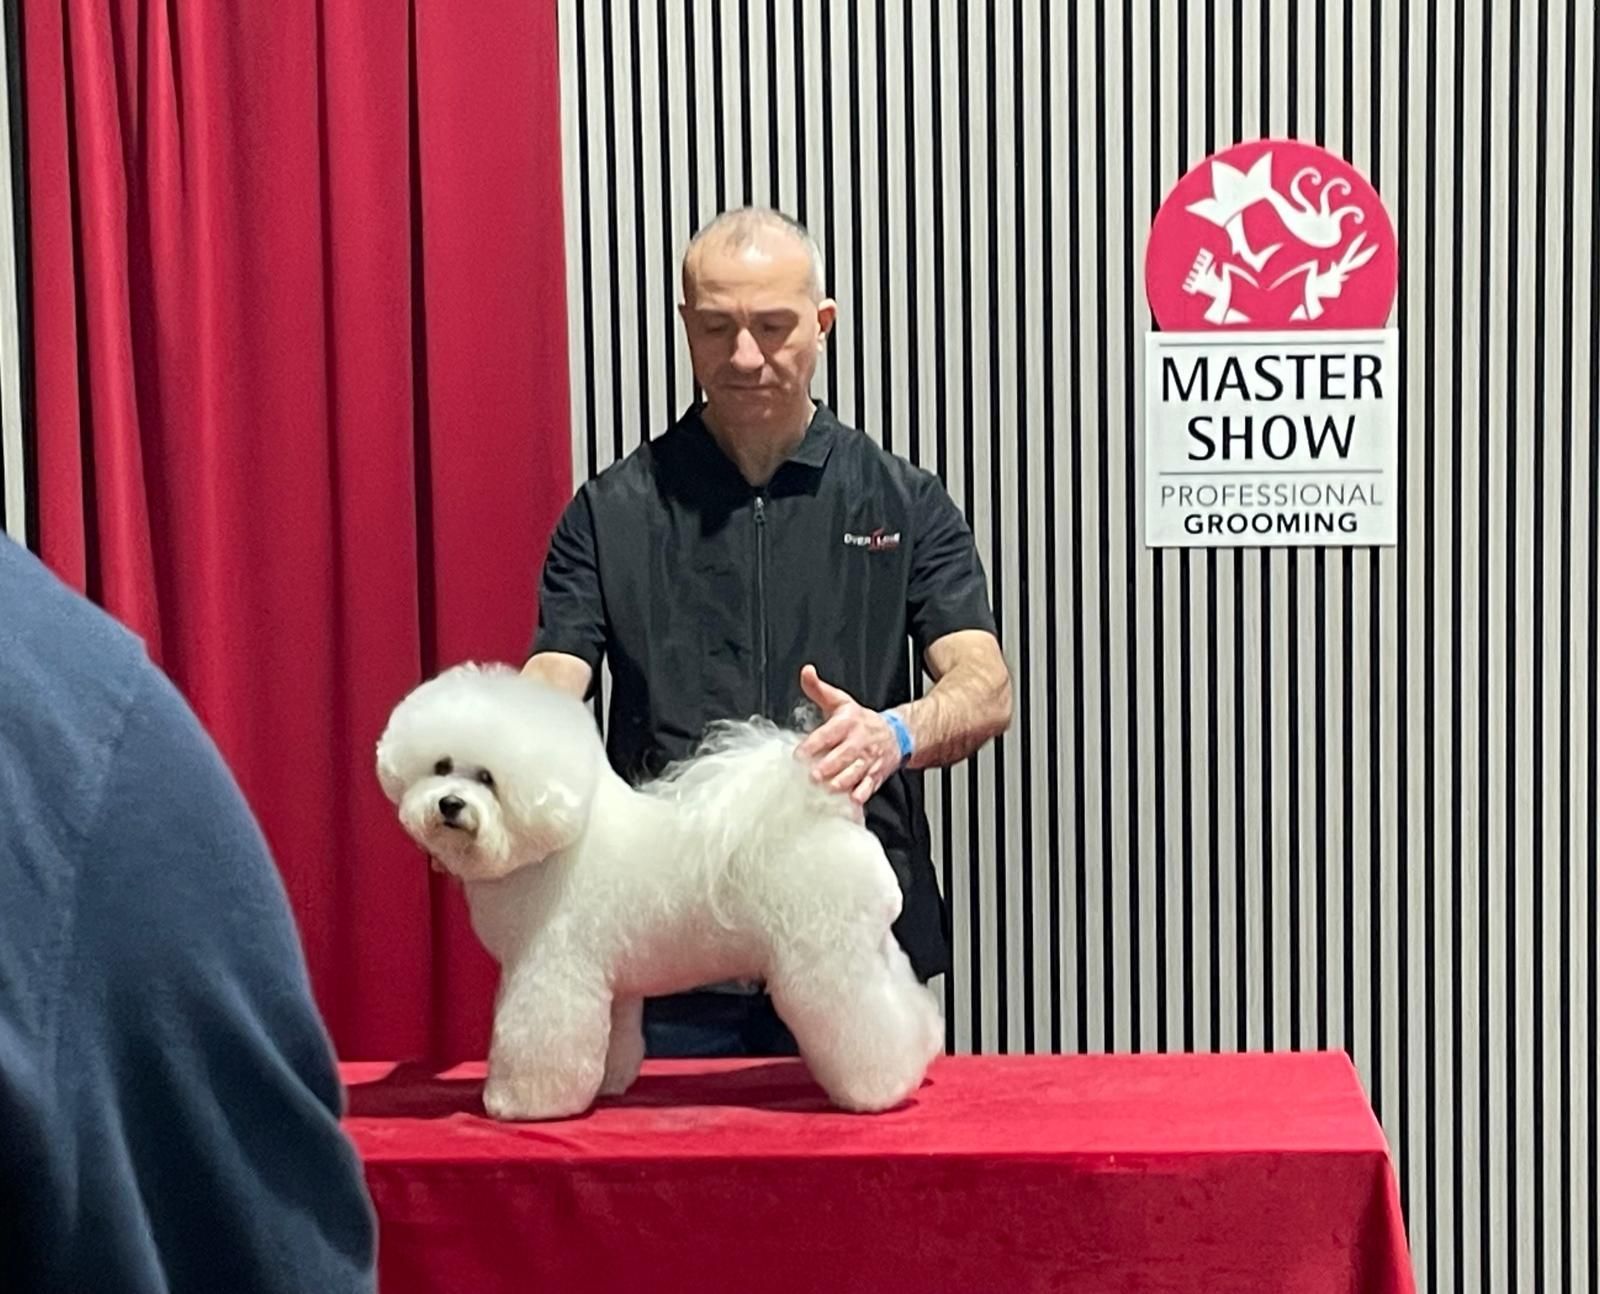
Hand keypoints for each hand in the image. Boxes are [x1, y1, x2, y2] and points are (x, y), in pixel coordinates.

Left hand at [794, 664, 902, 804]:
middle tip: (811, 776)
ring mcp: (866, 761)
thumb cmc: (861, 721)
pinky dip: (857, 798)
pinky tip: (848, 804)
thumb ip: (819, 689)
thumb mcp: (841, 701)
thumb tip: (806, 672)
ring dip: (839, 784)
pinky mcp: (873, 777)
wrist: (896, 734)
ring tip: (825, 791)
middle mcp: (857, 742)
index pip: (827, 734)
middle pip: (841, 757)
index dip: (812, 745)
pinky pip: (866, 789)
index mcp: (847, 723)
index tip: (799, 755)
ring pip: (853, 774)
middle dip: (826, 768)